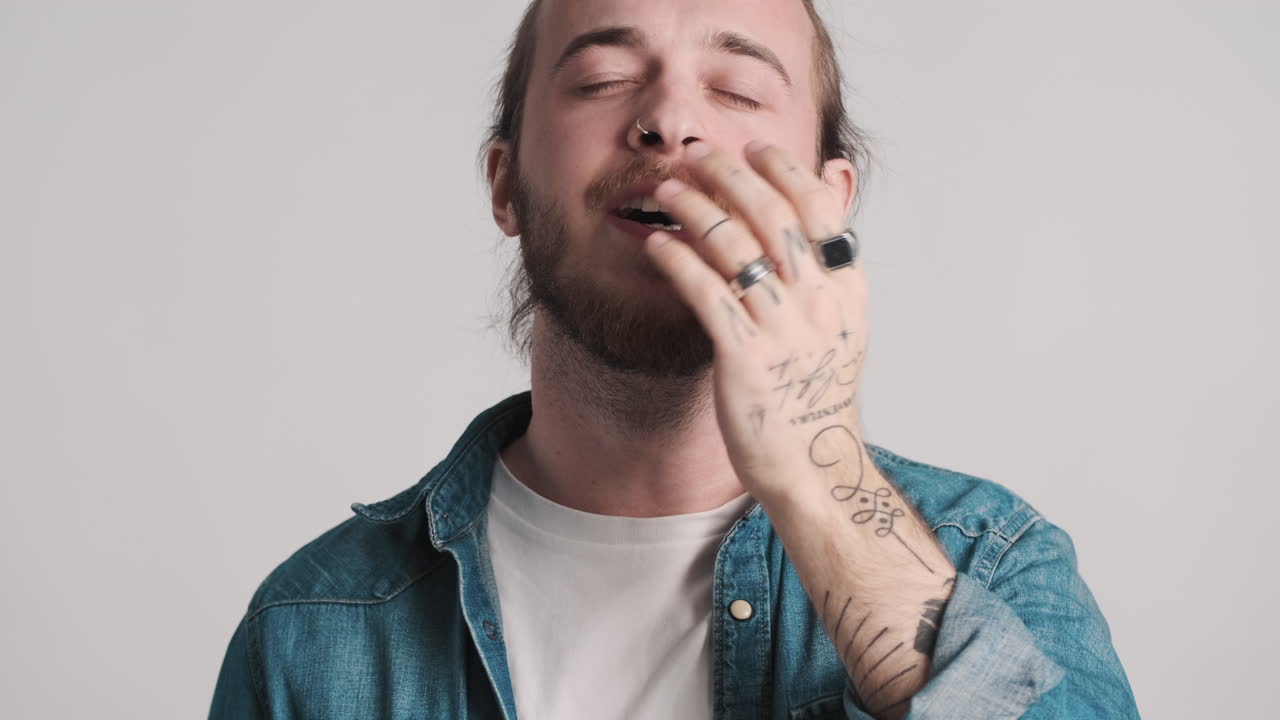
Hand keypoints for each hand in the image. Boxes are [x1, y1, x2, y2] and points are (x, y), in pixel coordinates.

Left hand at [645, 140, 868, 503]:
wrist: (813, 464)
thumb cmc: (814, 394)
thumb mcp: (839, 324)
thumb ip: (826, 262)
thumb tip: (821, 193)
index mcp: (845, 290)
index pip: (818, 209)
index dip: (783, 170)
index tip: (753, 148)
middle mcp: (818, 302)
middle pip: (770, 215)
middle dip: (728, 174)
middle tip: (696, 155)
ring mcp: (781, 329)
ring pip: (732, 246)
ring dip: (693, 209)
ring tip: (665, 192)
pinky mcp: (743, 357)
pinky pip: (704, 291)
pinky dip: (676, 260)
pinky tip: (656, 245)